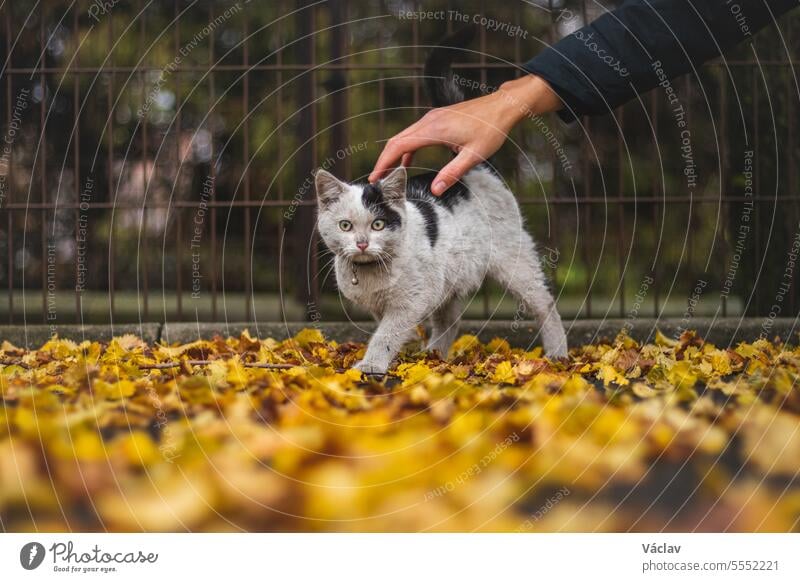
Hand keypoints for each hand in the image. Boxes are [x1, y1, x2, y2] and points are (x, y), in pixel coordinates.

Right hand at [369, 74, 561, 193]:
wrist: (502, 107)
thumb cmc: (491, 130)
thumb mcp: (474, 155)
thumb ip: (453, 172)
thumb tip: (434, 190)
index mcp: (434, 129)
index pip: (399, 146)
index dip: (385, 163)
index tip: (375, 178)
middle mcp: (429, 121)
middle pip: (396, 140)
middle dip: (384, 160)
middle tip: (377, 180)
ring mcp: (432, 118)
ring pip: (404, 136)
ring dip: (394, 154)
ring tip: (389, 174)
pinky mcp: (437, 119)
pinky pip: (414, 134)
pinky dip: (406, 148)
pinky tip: (408, 162)